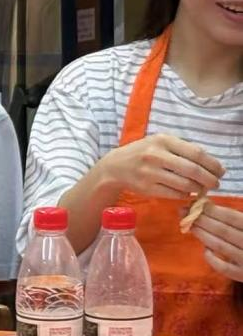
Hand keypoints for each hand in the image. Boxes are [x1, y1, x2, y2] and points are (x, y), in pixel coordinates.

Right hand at [96, 134, 222, 200]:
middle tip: (215, 184)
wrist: (115, 166)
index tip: (221, 171)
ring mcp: (150, 173)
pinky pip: (175, 194)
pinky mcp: (147, 188)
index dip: (213, 164)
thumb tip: (210, 164)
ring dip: (198, 189)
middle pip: (193, 170)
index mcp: (163, 140)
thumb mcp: (160, 143)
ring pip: (185, 185)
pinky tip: (185, 192)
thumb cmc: (143, 153)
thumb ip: (182, 149)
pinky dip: (185, 194)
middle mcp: (155, 155)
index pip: (196, 153)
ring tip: (200, 188)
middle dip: (210, 179)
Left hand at [189, 202, 242, 281]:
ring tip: (190, 225)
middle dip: (202, 220)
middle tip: (184, 211)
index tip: (196, 203)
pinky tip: (205, 250)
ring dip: (203, 234)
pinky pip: (224, 268)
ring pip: (221, 246)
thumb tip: (208, 206)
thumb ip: (237, 219)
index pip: (233, 218)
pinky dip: (213, 259)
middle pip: (224, 231)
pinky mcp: (242, 276)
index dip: (213, 210)